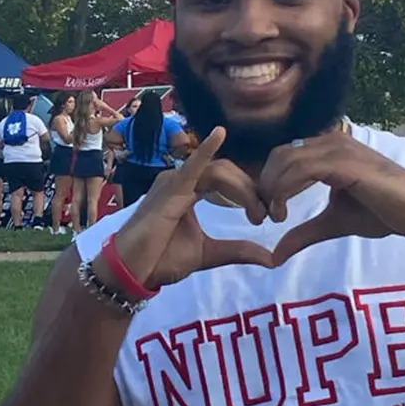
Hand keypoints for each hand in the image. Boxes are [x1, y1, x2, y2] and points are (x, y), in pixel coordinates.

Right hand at [106, 127, 274, 291]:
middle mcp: (182, 181)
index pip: (226, 179)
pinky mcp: (170, 189)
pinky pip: (192, 166)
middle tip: (264, 216)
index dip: (248, 193)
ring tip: (257, 213)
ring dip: (242, 189)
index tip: (265, 216)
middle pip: (226, 173)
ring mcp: (174, 182)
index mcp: (190, 191)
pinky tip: (219, 133)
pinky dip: (205, 149)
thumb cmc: (161, 260)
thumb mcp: (209, 254)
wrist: (133, 271)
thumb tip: (271, 259)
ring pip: (218, 172)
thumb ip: (238, 250)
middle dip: (249, 191)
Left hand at [260, 133, 404, 260]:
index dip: (267, 182)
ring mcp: (337, 148)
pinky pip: (300, 170)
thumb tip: (275, 255)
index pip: (283, 155)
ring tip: (276, 218)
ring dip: (271, 190)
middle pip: (278, 155)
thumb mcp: (333, 223)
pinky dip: (283, 191)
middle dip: (264, 185)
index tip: (267, 212)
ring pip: (285, 161)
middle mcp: (330, 141)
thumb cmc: (382, 213)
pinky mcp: (343, 162)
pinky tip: (283, 213)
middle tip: (265, 216)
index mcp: (327, 149)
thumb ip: (303, 233)